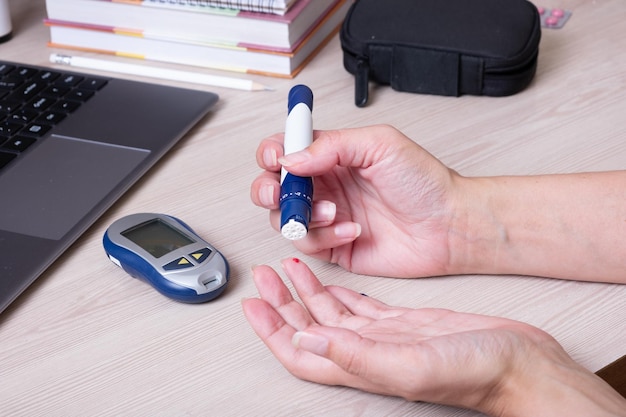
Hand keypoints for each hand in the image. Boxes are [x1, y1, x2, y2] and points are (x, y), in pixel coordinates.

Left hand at [242, 258, 625, 415]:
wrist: (521, 363)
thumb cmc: (478, 370)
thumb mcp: (413, 362)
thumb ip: (357, 355)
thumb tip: (305, 341)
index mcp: (363, 365)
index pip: (301, 351)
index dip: (272, 331)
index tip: (252, 304)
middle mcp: (368, 352)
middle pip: (310, 328)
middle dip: (283, 303)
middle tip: (264, 276)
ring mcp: (385, 336)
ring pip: (332, 314)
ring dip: (308, 292)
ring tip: (289, 267)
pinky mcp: (403, 322)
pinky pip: (359, 307)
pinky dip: (340, 292)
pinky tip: (330, 280)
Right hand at [250, 125, 460, 277]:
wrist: (448, 226)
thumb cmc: (424, 182)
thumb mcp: (380, 145)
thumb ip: (332, 145)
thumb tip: (291, 158)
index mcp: (332, 156)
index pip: (286, 150)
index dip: (272, 153)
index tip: (277, 158)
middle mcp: (324, 185)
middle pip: (272, 186)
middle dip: (268, 189)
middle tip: (283, 192)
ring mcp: (326, 217)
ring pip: (284, 217)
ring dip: (300, 214)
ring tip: (332, 210)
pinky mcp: (333, 246)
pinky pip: (307, 244)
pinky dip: (324, 236)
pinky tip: (351, 230)